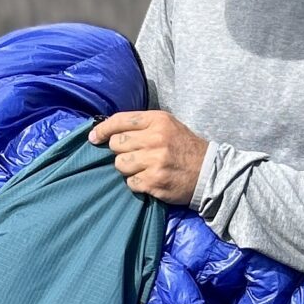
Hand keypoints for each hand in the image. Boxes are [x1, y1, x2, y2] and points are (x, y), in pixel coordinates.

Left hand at [87, 110, 206, 204]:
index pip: (119, 121)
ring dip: (127, 168)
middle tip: (135, 154)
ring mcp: (155, 161)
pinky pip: (130, 182)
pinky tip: (150, 179)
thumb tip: (108, 130)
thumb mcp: (168, 126)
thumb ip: (142, 125)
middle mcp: (156, 138)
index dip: (102, 129)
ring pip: (120, 164)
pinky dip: (137, 182)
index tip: (93, 137)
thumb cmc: (184, 147)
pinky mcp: (154, 181)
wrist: (209, 172)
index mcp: (158, 120)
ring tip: (143, 167)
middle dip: (120, 150)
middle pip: (116, 144)